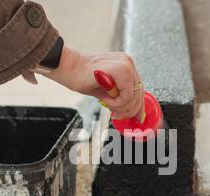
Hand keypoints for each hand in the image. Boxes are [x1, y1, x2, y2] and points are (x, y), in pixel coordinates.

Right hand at [25, 46, 143, 119]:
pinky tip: (105, 98)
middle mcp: (128, 63)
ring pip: (133, 97)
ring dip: (120, 106)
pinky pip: (126, 96)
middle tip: (117, 115)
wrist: (70, 68)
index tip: (138, 118)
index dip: (139, 106)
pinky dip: (115, 102)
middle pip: (139, 94)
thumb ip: (120, 96)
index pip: (139, 89)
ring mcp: (126, 65)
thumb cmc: (84, 78)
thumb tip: (132, 111)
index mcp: (126, 65)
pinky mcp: (121, 70)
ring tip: (107, 102)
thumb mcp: (107, 89)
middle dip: (129, 110)